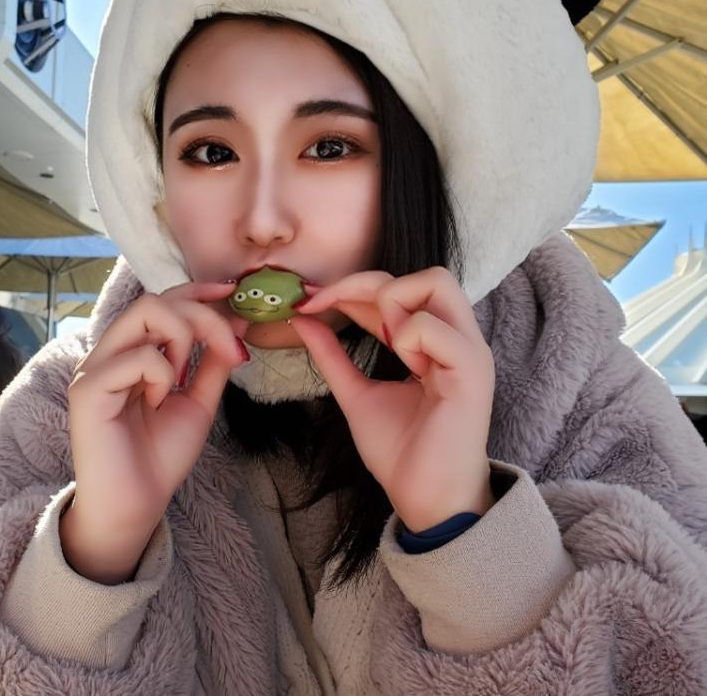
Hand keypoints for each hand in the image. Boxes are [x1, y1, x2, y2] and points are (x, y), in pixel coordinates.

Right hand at [61, 281, 249, 582]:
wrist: (137, 506)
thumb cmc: (161, 455)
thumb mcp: (200, 400)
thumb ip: (214, 360)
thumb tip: (238, 319)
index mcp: (131, 352)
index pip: (162, 300)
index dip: (197, 290)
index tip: (232, 293)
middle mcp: (108, 353)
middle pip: (156, 299)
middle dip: (202, 316)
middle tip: (229, 351)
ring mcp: (95, 369)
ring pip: (144, 313)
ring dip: (181, 340)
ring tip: (182, 380)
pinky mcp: (88, 390)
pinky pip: (136, 356)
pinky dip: (161, 374)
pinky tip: (158, 402)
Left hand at [290, 267, 494, 531]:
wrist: (426, 500)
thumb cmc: (401, 452)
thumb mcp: (355, 394)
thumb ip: (332, 356)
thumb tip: (302, 319)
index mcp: (434, 341)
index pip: (398, 287)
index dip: (351, 288)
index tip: (309, 303)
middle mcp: (457, 338)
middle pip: (424, 273)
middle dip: (367, 283)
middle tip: (331, 308)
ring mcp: (468, 351)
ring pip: (435, 283)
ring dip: (393, 305)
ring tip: (384, 345)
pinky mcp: (471, 371)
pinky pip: (432, 326)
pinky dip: (407, 336)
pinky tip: (406, 364)